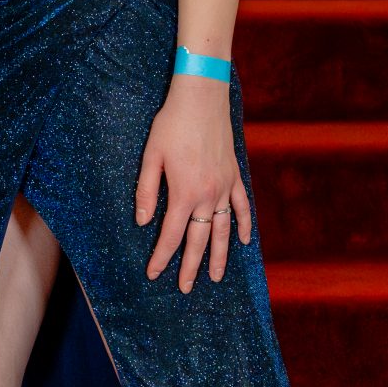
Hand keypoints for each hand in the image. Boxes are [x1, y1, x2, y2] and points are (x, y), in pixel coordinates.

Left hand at [135, 75, 252, 291]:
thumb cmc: (172, 124)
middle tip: (185, 288)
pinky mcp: (235, 175)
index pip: (170, 235)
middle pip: (199, 240)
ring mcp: (225, 187)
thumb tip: (144, 222)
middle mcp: (207, 195)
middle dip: (191, 266)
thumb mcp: (151, 156)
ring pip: (223, 230)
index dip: (161, 257)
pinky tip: (243, 241)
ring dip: (220, 256)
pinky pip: (241, 206)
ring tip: (216, 278)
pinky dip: (243, 224)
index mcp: (184, 193)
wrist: (202, 97)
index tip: (154, 274)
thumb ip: (147, 191)